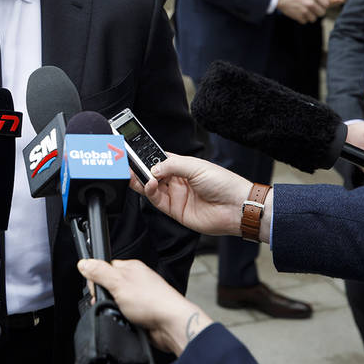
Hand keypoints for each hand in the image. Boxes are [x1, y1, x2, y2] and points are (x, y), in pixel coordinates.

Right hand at [77, 259, 211, 355]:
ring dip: (114, 308)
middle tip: (109, 301)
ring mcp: (139, 297)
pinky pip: (123, 313)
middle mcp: (136, 280)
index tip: (96, 289)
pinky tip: (126, 319)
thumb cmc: (152, 301)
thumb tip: (84, 263)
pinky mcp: (141, 312)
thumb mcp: (118, 283)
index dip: (97, 279)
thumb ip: (99, 272)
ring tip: (120, 312)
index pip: (105, 267)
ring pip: (116, 301)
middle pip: (109, 285)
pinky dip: (121, 318)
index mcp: (131, 268)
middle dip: (104, 296)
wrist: (170, 325)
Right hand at [129, 153, 253, 237]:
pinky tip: (148, 184)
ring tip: (133, 174)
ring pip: (151, 187)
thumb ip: (171, 165)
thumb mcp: (196, 167)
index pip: (159, 159)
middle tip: (128, 164)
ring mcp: (175, 195)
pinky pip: (156, 200)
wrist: (236, 207)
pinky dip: (149, 192)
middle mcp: (177, 181)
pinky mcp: (174, 210)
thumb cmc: (223, 183)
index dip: (146, 157)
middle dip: (140, 169)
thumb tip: (152, 168)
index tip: (134, 153)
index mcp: (183, 166)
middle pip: (152, 174)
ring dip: (141, 181)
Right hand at [277, 0, 337, 22]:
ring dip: (310, 17)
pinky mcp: (298, 17)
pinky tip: (299, 14)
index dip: (323, 5)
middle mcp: (311, 3)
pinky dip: (302, 19)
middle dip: (318, 12)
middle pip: (322, 13)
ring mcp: (305, 11)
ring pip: (314, 19)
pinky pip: (305, 22)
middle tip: (313, 10)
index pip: (326, 4)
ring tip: (305, 13)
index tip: (320, 5)